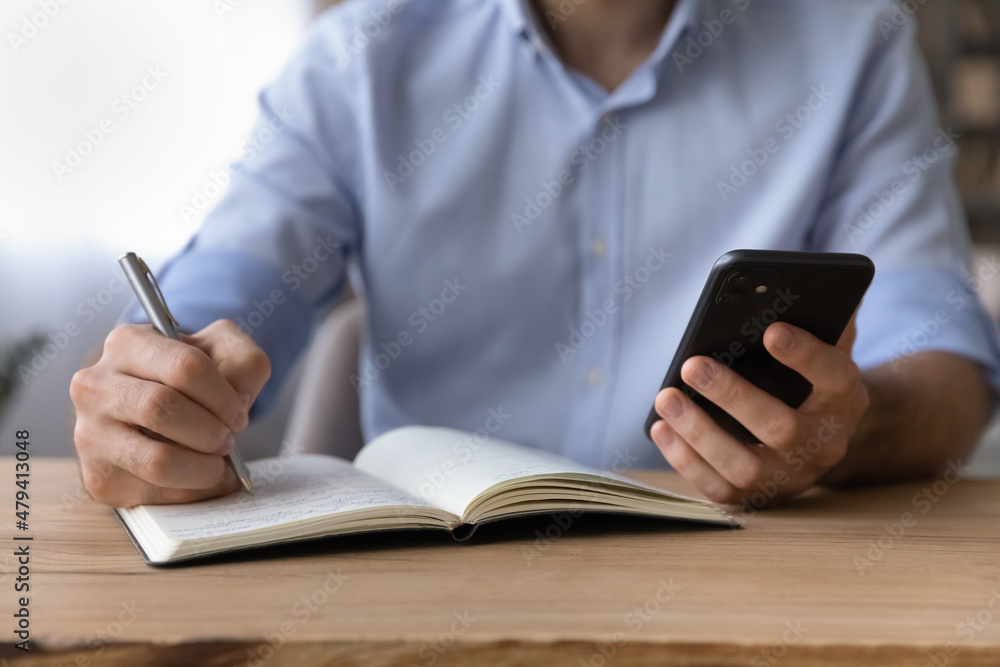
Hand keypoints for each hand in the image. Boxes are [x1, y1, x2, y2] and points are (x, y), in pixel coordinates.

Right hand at [70, 319, 270, 505]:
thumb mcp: (224, 350)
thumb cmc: (191, 377)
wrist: (158, 407)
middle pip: (162, 409)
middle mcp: (95, 386)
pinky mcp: (98, 477)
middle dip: (211, 432)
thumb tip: (238, 400)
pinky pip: (153, 493)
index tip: (238, 415)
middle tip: (228, 440)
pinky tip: (199, 477)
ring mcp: (90, 434)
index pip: (185, 367)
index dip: (223, 397)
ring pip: (156, 460)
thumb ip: (244, 361)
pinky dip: (190, 491)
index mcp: (128, 343)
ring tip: (216, 462)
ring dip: (202, 467)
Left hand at [650, 318, 869, 506]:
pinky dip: (685, 460)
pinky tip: (661, 428)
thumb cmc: (810, 378)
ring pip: (745, 468)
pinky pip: (720, 489)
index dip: (806, 355)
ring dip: (700, 432)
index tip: (772, 330)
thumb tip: (798, 283)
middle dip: (732, 395)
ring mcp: (790, 478)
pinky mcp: (758, 498)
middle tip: (692, 365)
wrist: (820, 437)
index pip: (835, 377)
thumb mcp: (824, 346)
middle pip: (781, 428)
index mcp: (844, 400)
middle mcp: (823, 446)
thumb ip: (820, 316)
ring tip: (666, 397)